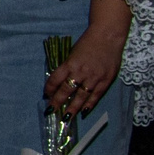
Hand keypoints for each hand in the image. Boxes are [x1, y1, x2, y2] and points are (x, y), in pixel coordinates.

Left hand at [44, 0, 128, 115]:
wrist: (108, 36)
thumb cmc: (87, 44)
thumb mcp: (72, 53)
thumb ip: (67, 67)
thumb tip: (59, 83)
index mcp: (70, 63)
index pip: (55, 80)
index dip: (49, 89)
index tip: (46, 96)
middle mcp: (81, 72)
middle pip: (66, 90)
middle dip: (57, 102)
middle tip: (51, 111)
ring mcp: (95, 77)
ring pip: (82, 96)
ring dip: (73, 108)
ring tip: (66, 118)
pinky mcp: (106, 80)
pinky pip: (96, 95)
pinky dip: (90, 104)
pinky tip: (84, 112)